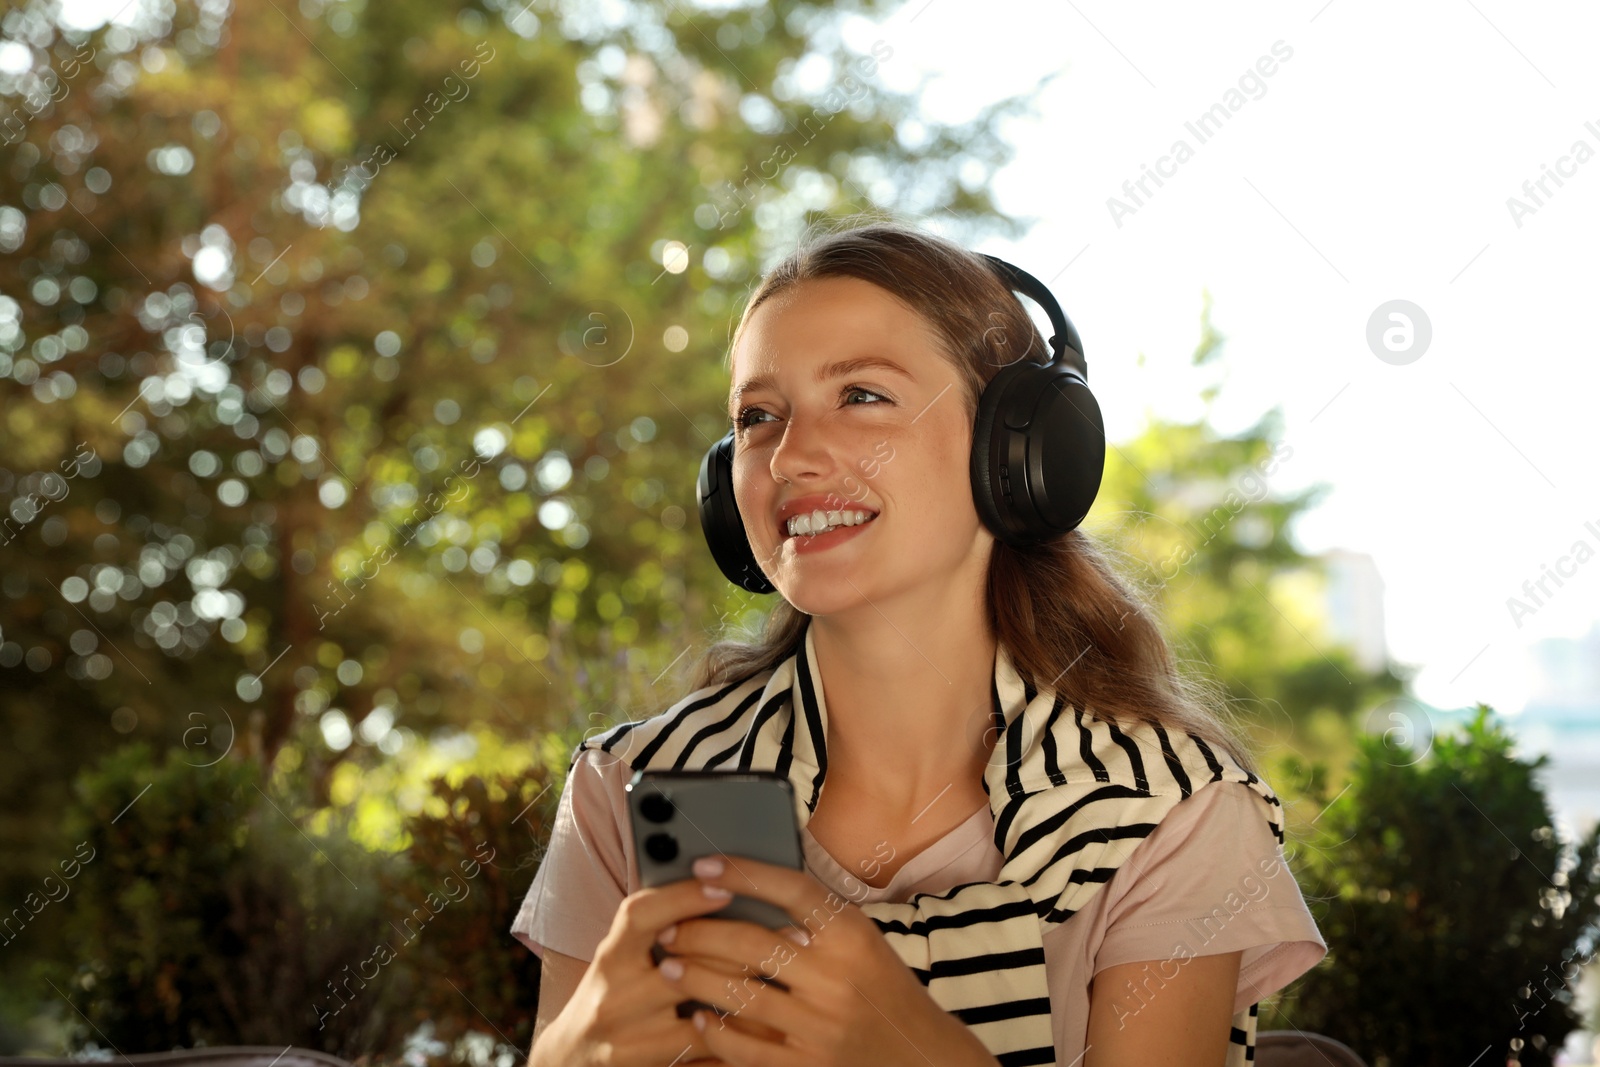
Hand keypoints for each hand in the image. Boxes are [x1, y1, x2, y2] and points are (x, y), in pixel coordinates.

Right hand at [532, 874, 784, 1065]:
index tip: (725, 884)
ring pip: (703, 1013)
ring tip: (792, 983)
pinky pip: (703, 1052)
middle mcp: (613, 994)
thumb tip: (721, 886)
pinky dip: (738, 1040)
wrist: (571, 1063)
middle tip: (793, 937)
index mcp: (610, 955)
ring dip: (753, 998)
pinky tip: (769, 1029)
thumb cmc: (612, 998)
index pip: (640, 914)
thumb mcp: (621, 960)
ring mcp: (626, 1037)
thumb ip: (657, 930)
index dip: (681, 896)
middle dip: (743, 949)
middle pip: (686, 965)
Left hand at [655, 853, 1000, 1066]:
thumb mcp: (864, 943)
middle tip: (669, 928)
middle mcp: (838, 978)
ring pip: (740, 996)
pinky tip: (698, 1018)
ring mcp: (822, 1027)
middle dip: (700, 933)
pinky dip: (716, 1033)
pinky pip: (747, 1048)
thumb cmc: (883, 990)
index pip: (792, 890)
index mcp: (853, 935)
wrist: (921, 1058)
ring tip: (669, 966)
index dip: (745, 873)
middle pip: (752, 944)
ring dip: (696, 979)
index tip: (704, 865)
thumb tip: (749, 883)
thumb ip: (816, 919)